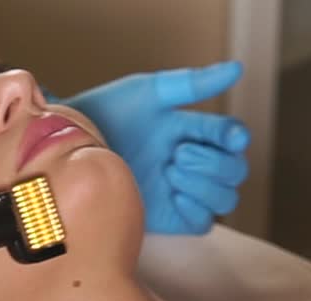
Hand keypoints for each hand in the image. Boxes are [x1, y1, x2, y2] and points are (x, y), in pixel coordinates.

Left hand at [64, 62, 250, 234]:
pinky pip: (202, 221)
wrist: (74, 145)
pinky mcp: (170, 217)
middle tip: (177, 153)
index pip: (232, 137)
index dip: (234, 137)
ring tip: (169, 170)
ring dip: (205, 184)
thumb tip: (236, 70)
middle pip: (234, 171)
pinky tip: (172, 194)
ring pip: (224, 198)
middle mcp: (192, 162)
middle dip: (213, 162)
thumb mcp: (150, 93)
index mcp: (191, 132)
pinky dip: (196, 207)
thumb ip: (194, 84)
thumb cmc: (107, 114)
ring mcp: (182, 191)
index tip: (228, 135)